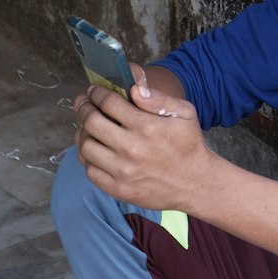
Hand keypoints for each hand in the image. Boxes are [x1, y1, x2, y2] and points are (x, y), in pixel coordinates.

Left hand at [73, 71, 209, 211]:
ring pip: (86, 147)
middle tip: (84, 103)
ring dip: (82, 133)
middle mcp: (131, 149)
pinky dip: (87, 158)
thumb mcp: (184, 113)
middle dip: (84, 108)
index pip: (109, 103)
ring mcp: (123, 172)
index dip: (97, 93)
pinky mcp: (119, 190)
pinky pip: (90, 171)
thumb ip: (158, 98)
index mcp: (146, 126)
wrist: (195, 183)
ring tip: (86, 126)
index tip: (94, 91)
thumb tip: (134, 88)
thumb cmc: (189, 144)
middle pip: (92, 122)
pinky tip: (93, 149)